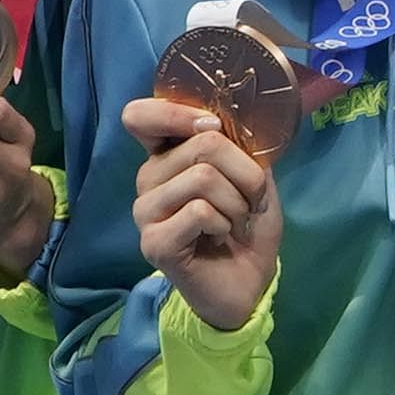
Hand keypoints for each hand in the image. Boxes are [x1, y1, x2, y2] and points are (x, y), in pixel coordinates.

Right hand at [120, 94, 279, 336]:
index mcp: (167, 156)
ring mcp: (146, 211)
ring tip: (236, 222)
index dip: (177, 112)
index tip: (215, 127)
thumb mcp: (253, 177)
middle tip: (251, 201)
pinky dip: (225, 222)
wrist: (249, 282)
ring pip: (204, 177)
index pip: (140, 115)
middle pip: (202, 144)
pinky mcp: (154, 242)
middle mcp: (149, 178)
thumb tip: (231, 122)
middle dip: (246, 173)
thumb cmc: (246, 226)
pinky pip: (200, 211)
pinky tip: (220, 237)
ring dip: (238, 202)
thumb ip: (239, 146)